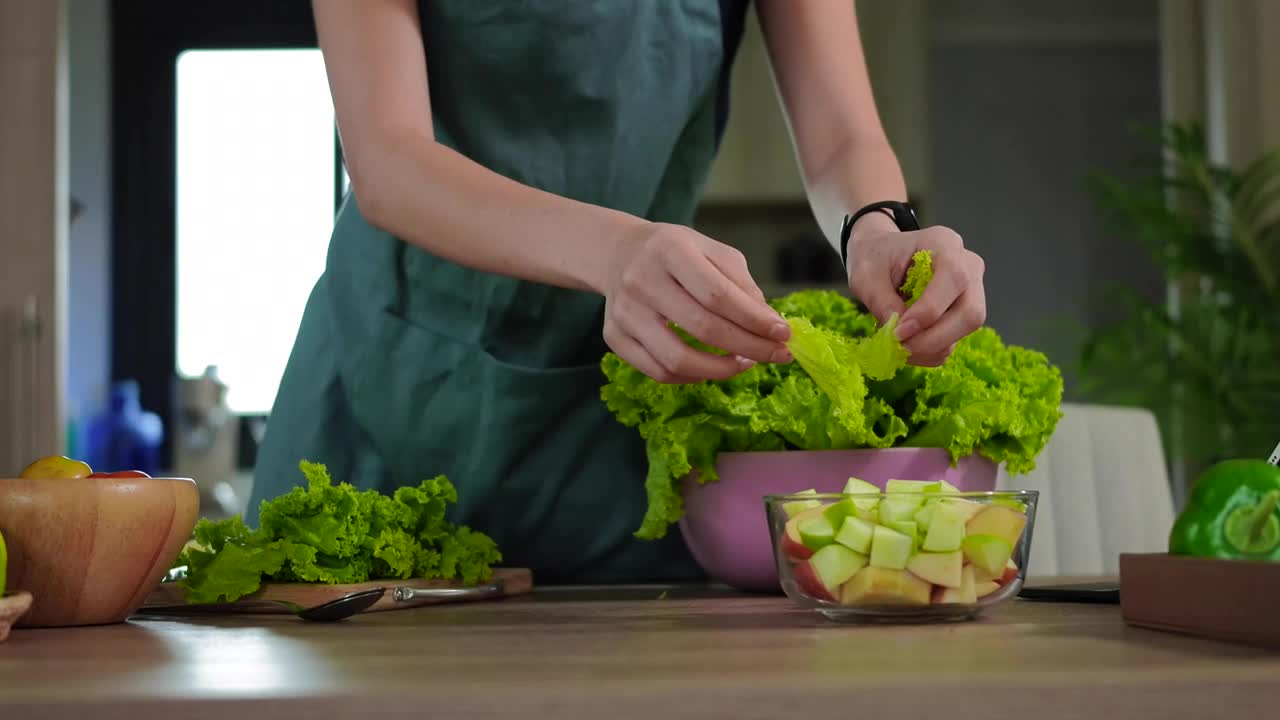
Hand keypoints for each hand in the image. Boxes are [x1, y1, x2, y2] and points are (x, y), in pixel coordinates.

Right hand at [600, 222, 792, 382]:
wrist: (620, 254)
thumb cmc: (675, 253)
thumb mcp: (712, 251)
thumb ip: (741, 285)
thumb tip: (769, 326)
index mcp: (670, 250)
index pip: (717, 294)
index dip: (754, 320)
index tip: (783, 334)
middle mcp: (641, 280)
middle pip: (702, 328)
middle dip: (748, 347)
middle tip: (775, 355)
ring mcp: (623, 312)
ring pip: (677, 360)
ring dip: (720, 370)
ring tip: (744, 363)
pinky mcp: (613, 336)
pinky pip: (658, 371)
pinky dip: (692, 377)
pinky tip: (711, 367)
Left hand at [846, 214, 985, 365]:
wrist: (880, 255)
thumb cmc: (874, 258)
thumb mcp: (866, 275)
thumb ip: (881, 301)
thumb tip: (899, 334)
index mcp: (944, 242)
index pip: (954, 278)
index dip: (929, 310)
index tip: (899, 331)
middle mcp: (967, 265)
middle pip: (971, 311)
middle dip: (935, 338)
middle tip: (901, 347)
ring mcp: (971, 290)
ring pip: (965, 330)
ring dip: (931, 347)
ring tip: (898, 345)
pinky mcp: (963, 312)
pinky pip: (956, 340)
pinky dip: (931, 351)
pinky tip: (908, 345)